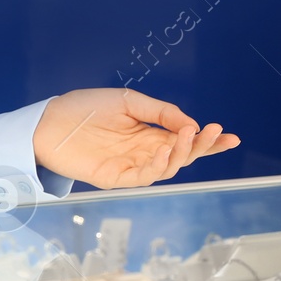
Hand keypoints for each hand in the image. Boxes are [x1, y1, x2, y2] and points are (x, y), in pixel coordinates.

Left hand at [31, 88, 239, 188]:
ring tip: (187, 135)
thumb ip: (160, 112)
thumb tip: (191, 124)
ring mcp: (131, 166)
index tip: (231, 136)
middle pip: (182, 155)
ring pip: (168, 167)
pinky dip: (158, 166)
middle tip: (215, 133)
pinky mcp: (116, 178)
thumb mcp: (128, 101)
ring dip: (182, 153)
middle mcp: (144, 151)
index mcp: (149, 133)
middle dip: (202, 146)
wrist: (50, 121)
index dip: (208, 141)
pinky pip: (144, 177)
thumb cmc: (85, 108)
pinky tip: (164, 151)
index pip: (185, 139)